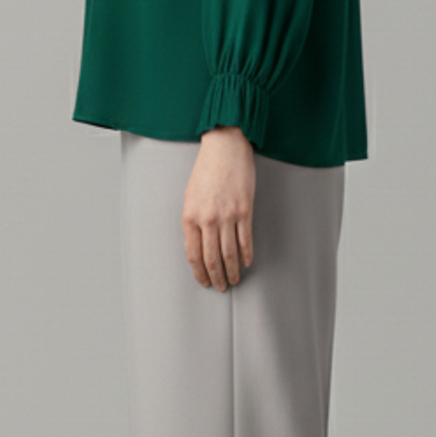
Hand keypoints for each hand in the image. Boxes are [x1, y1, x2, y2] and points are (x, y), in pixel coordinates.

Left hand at [183, 127, 255, 288]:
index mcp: (189, 217)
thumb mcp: (190, 197)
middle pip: (211, 258)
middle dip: (216, 277)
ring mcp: (226, 215)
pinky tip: (246, 262)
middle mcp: (207, 219)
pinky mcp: (244, 210)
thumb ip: (193, 221)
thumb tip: (199, 245)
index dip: (200, 272)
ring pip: (229, 253)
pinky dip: (246, 254)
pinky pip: (245, 239)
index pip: (193, 254)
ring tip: (235, 280)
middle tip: (222, 287)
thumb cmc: (206, 171)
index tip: (205, 282)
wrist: (224, 149)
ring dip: (232, 270)